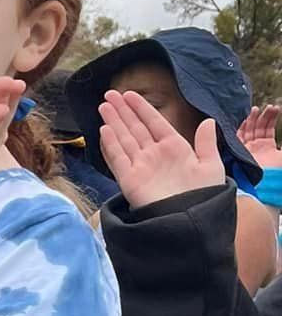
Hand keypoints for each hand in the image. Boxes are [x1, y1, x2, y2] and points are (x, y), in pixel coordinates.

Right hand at [99, 88, 225, 208]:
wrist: (190, 221)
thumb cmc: (204, 195)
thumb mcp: (211, 166)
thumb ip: (206, 144)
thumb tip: (209, 121)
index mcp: (175, 148)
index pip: (154, 122)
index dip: (141, 108)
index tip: (129, 94)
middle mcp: (154, 155)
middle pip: (135, 128)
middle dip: (122, 111)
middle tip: (109, 94)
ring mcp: (141, 167)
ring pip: (124, 139)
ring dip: (113, 122)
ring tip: (103, 106)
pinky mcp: (129, 180)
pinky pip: (118, 158)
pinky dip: (110, 144)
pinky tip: (104, 130)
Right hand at [239, 104, 281, 171]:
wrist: (264, 183)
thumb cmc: (277, 171)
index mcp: (268, 146)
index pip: (268, 128)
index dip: (271, 118)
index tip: (276, 108)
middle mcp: (257, 146)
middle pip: (258, 127)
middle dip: (264, 116)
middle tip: (269, 107)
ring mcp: (247, 148)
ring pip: (249, 130)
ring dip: (253, 119)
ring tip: (257, 109)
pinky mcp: (239, 151)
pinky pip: (239, 137)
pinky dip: (242, 128)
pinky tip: (246, 119)